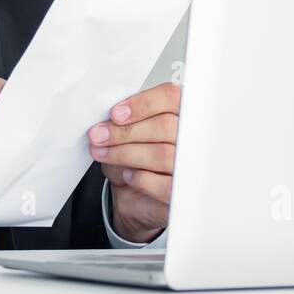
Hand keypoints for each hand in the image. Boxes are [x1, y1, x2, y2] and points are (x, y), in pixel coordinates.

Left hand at [88, 82, 180, 243]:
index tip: (116, 114)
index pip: (171, 97)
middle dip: (125, 131)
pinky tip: (128, 175)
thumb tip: (107, 122)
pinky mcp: (186, 192)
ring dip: (125, 154)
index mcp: (182, 113)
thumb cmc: (136, 160)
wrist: (138, 196)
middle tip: (99, 135)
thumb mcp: (127, 135)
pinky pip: (164, 185)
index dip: (142, 103)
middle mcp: (194, 137)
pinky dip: (141, 179)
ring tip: (103, 154)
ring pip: (162, 154)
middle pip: (165, 126)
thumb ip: (124, 122)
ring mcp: (194, 165)